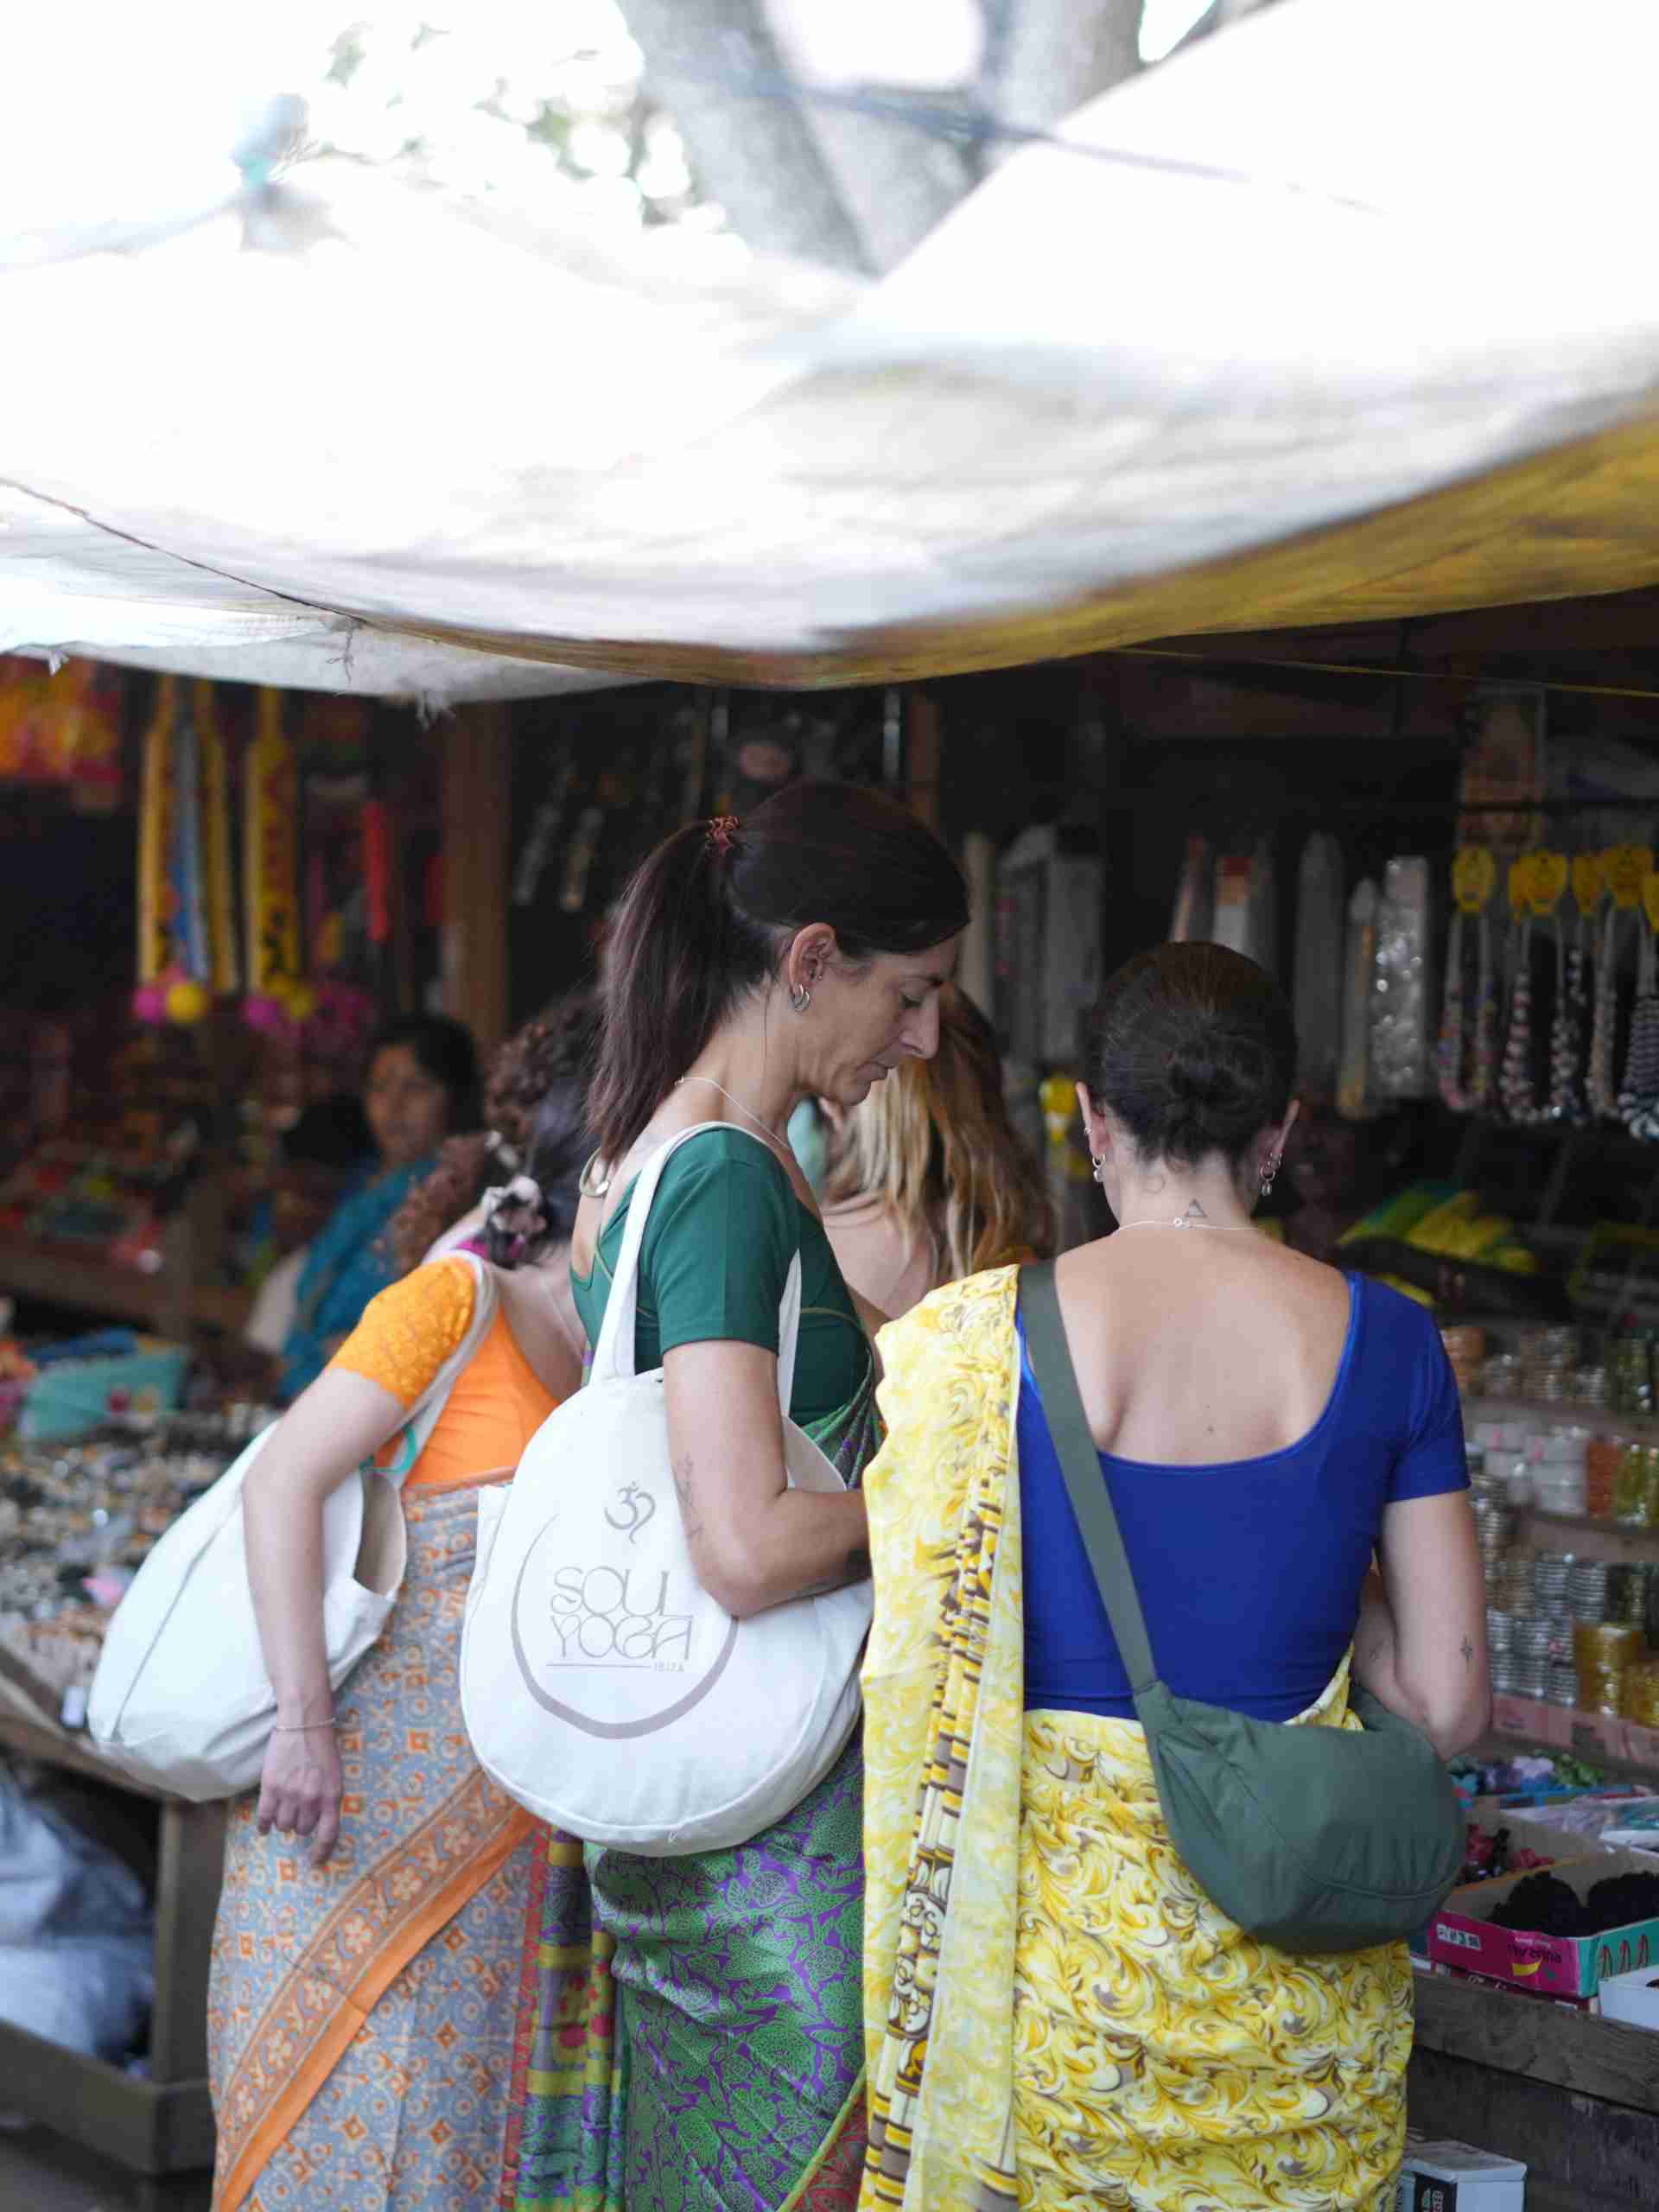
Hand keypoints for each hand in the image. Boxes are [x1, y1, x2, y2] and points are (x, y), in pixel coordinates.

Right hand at [257, 1722, 344, 1864]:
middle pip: (302, 1830)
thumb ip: (328, 1799)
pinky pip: (265, 1817)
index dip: (322, 1851)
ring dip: (284, 1821)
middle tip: (299, 1811)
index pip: (329, 1834)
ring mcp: (290, 1794)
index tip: (316, 1861)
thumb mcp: (335, 1776)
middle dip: (301, 1824)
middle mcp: (312, 1799)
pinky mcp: (271, 1787)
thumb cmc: (323, 1748)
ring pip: (283, 1825)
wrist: (305, 1723)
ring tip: (284, 1810)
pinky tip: (264, 1827)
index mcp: (332, 1796)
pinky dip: (264, 1825)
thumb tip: (320, 1822)